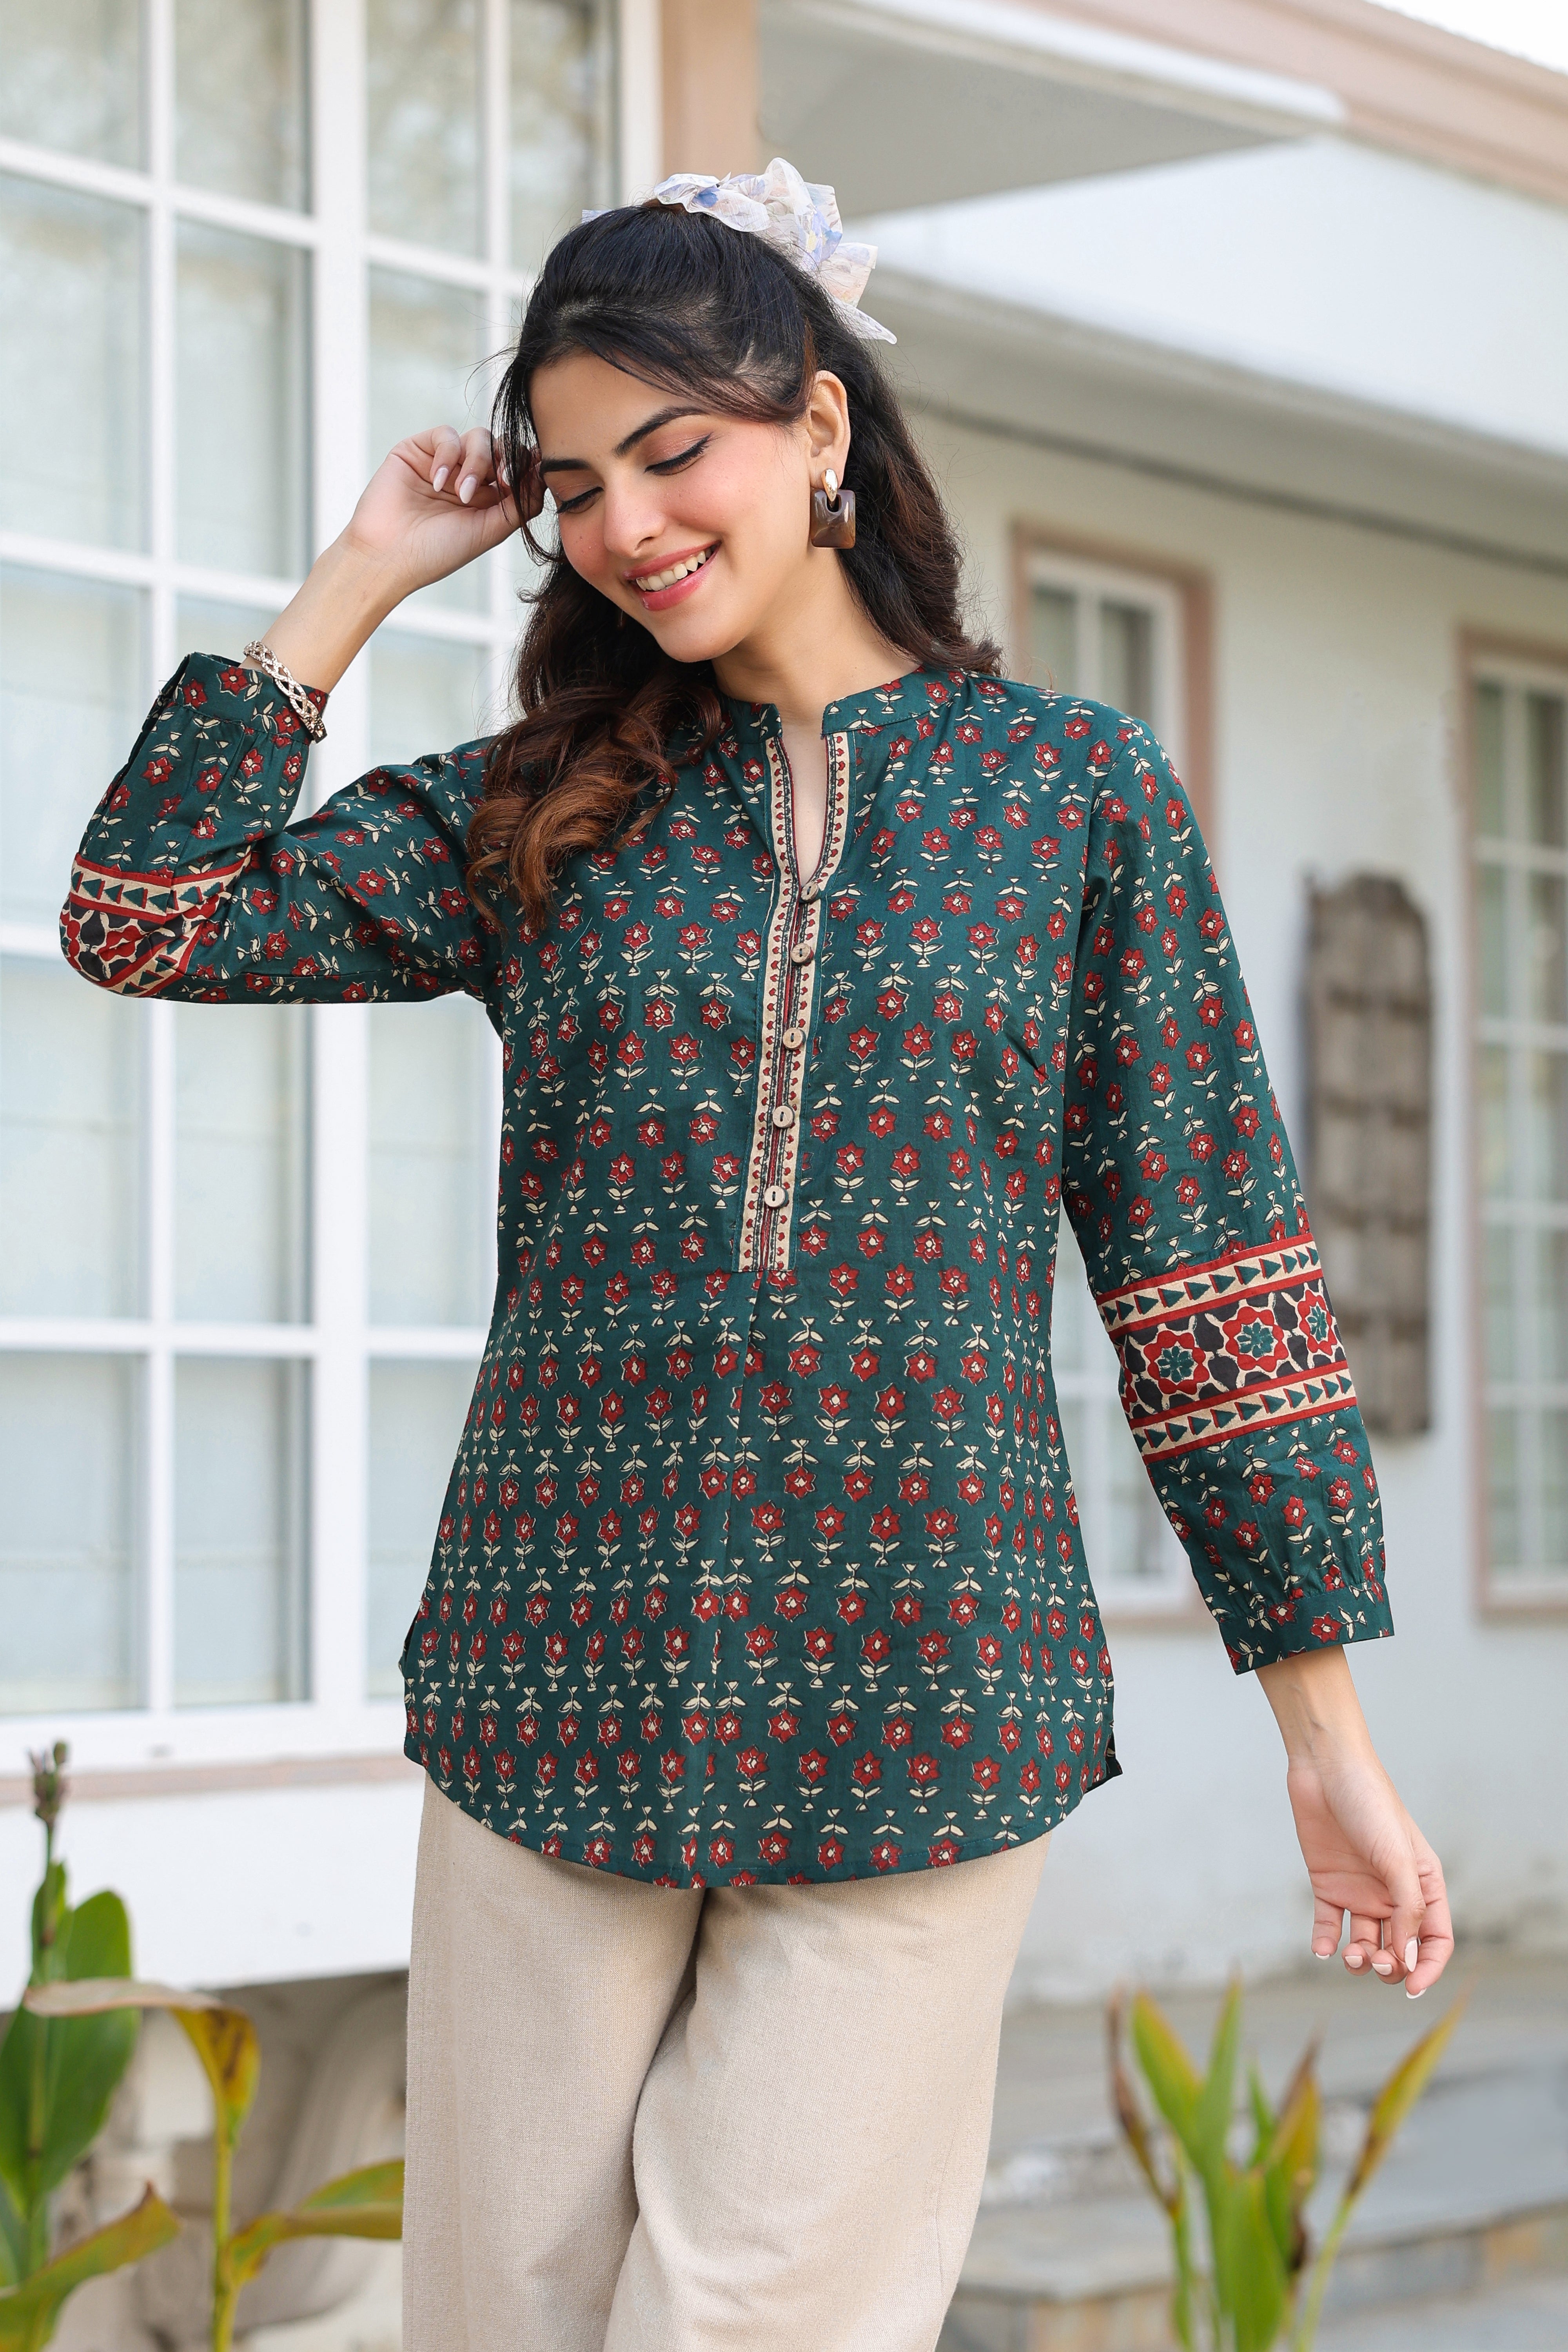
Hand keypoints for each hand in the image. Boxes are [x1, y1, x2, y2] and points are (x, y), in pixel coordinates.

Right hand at [342, 425, 542, 596]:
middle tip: (501, 481)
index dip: (528, 466)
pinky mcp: (418, 450)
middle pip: (502, 448)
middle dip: (506, 460)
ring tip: (461, 494)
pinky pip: (446, 435)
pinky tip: (438, 483)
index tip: (534, 472)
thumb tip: (542, 475)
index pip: (517, 469)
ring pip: (479, 437)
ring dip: (477, 462)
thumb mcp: (489, 531)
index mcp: (488, 499)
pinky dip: (448, 456)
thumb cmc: (437, 552)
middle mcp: (468, 478)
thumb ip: (519, 505)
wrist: (388, 556)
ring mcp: (444, 463)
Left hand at [1258, 1646, 1452, 1997]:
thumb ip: (1407, 1910)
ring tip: (1351, 1956)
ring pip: (1365, 1943)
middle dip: (1391, 1966)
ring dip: (1361, 1960)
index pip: (1435, 1940)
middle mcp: (1393, 1892)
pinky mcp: (1327, 1884)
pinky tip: (1323, 1949)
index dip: (1427, 1968)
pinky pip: (1328, 1926)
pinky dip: (1325, 1942)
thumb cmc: (1370, 1804)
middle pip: (1399, 1948)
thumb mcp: (1397, 1857)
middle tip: (1376, 1962)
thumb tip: (1409, 1961)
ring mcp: (1360, 1889)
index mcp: (1423, 1884)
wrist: (1324, 1768)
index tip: (1411, 1988)